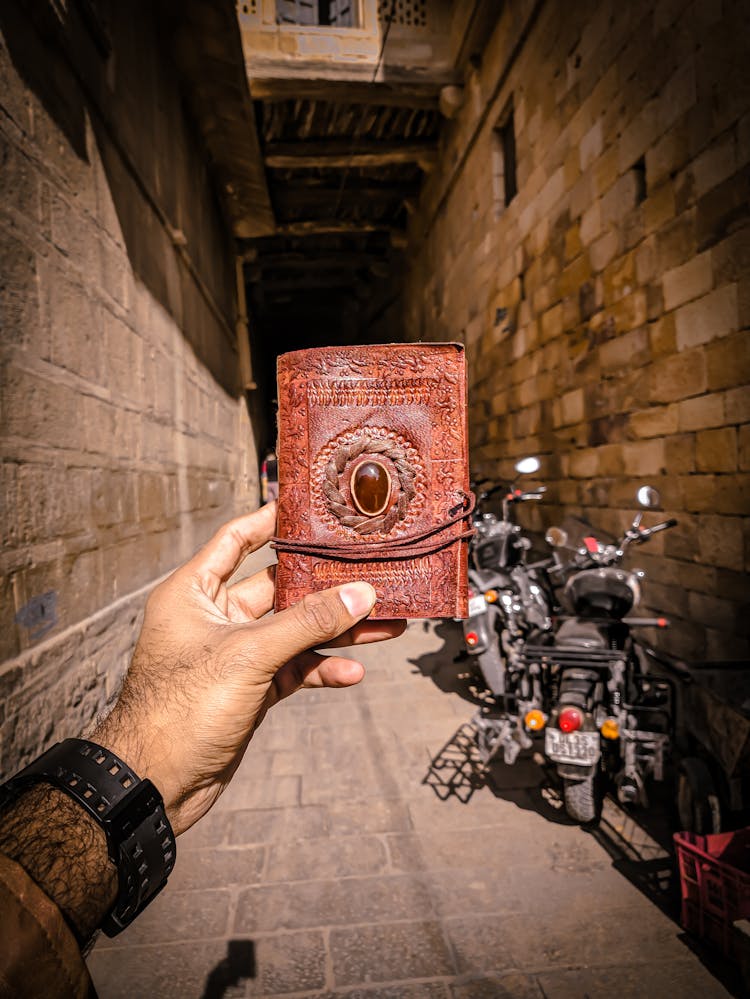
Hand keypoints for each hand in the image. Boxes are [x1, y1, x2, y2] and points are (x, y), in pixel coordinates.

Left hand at [94, 502, 404, 834]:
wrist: (156, 784)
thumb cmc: (180, 710)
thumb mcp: (248, 656)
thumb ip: (307, 624)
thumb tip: (361, 595)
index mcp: (193, 592)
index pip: (236, 540)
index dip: (271, 520)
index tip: (312, 509)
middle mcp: (213, 617)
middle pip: (278, 588)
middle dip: (325, 585)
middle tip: (369, 573)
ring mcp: (234, 654)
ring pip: (293, 631)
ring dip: (335, 630)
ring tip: (385, 625)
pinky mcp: (249, 688)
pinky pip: (293, 669)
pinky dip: (321, 669)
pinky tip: (352, 673)